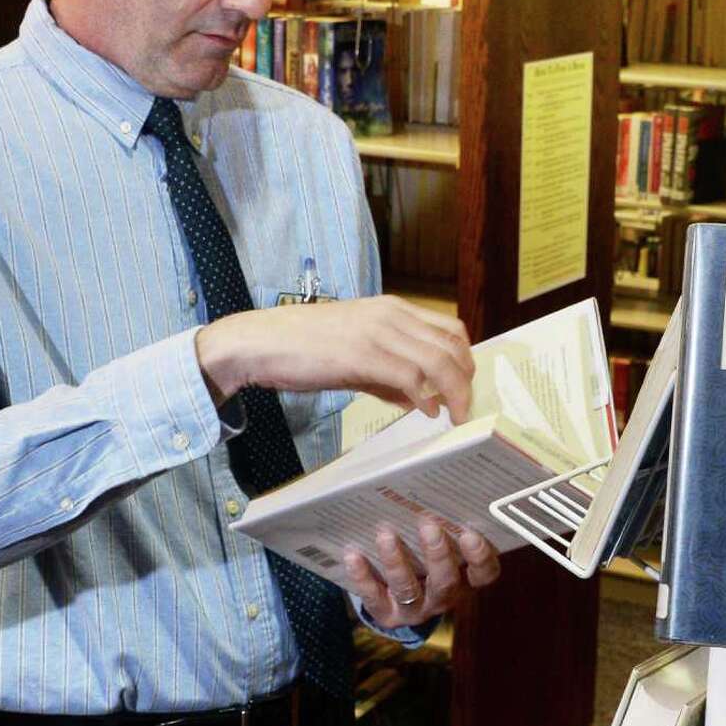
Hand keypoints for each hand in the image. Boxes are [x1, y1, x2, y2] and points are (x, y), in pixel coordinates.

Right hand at [195, 297, 474, 419]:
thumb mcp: (355, 353)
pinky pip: (410, 377)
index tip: (466, 386)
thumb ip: (389, 374)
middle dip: (466, 379)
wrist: (259, 342)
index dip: (465, 359)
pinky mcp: (361, 355)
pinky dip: (426, 398)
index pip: (449, 328)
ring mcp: (377, 333)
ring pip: (438, 360)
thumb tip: (420, 399)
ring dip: (454, 392)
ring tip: (455, 416)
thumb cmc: (302, 347)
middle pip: (452, 344)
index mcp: (391, 309)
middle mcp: (390, 315)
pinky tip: (427, 413)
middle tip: (466, 406)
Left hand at [340, 517, 500, 627]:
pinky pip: (374, 597)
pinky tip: (353, 554)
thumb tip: (455, 478)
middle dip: (437, 554)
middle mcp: (444, 597)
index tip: (469, 532)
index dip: (480, 556)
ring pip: (408, 589)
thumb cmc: (425, 556)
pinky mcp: (387, 614)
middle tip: (427, 524)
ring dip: (396, 561)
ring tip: (385, 533)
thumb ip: (448, 519)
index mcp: (465, 578)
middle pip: (446, 582)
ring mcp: (415, 609)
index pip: (484, 572)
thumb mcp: (443, 543)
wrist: (397, 599)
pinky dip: (363, 576)